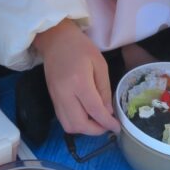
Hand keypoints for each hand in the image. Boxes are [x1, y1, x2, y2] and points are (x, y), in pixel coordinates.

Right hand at [33, 19, 120, 135]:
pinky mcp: (52, 98)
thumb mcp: (100, 64)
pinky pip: (63, 119)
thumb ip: (104, 89)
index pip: (94, 110)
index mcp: (79, 82)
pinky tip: (86, 115)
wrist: (55, 39)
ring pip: (68, 125)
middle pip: (78, 123)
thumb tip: (108, 111)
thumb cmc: (80, 47)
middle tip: (107, 125)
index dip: (107, 122)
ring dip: (84, 129)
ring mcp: (56, 97)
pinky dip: (75, 123)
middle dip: (95, 130)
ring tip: (96, 121)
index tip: (117, 127)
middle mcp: (65, 93)